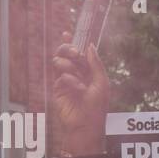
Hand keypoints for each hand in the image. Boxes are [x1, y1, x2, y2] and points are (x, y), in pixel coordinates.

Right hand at [51, 33, 108, 155]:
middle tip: (75, 53)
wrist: (86, 125)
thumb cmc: (97, 106)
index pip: (79, 52)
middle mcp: (75, 72)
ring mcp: (65, 80)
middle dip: (68, 49)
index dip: (72, 41)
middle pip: (66, 53)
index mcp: (87, 70)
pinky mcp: (57, 88)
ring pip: (59, 61)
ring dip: (69, 64)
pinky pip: (59, 75)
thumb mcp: (101, 82)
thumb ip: (95, 63)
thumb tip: (89, 45)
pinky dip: (70, 78)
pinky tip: (78, 88)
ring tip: (78, 76)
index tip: (67, 32)